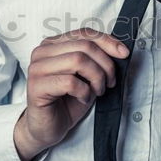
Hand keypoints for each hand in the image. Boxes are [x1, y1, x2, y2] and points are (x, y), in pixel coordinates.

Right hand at [14, 28, 128, 160]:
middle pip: (84, 46)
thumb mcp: (87, 75)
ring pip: (78, 60)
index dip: (108, 42)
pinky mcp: (36, 86)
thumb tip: (120, 50)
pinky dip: (84, 91)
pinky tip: (83, 98)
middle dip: (105, 65)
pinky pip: (70, 82)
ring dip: (96, 78)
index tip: (124, 54)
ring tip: (97, 91)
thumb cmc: (67, 100)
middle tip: (110, 82)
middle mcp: (42, 52)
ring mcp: (37, 68)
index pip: (85, 33)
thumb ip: (96, 59)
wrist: (48, 127)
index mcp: (53, 44)